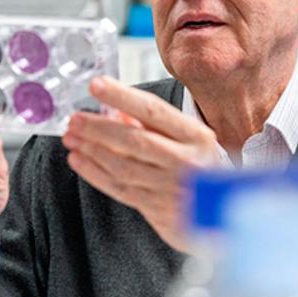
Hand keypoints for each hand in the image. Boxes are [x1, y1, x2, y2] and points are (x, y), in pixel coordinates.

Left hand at [62, 76, 221, 251]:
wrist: (225, 211)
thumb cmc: (201, 167)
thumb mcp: (189, 138)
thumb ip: (155, 124)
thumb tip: (117, 110)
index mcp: (196, 137)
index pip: (154, 111)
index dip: (122, 96)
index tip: (97, 85)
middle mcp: (186, 162)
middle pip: (134, 141)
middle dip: (98, 128)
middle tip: (75, 119)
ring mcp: (171, 188)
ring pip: (123, 167)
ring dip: (92, 151)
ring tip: (72, 138)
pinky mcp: (158, 210)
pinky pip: (120, 189)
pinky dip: (95, 174)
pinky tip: (79, 161)